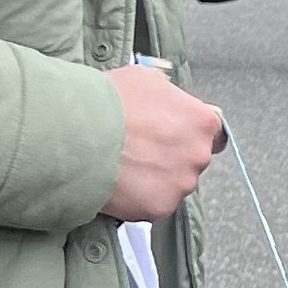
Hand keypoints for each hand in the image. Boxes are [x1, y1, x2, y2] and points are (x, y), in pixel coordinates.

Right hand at [105, 61, 224, 223]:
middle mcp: (199, 155)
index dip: (187, 132)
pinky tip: (119, 183)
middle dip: (170, 156)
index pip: (211, 132)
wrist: (77, 132)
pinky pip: (154, 202)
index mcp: (202, 122)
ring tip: (124, 166)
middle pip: (191, 159)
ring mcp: (181, 183)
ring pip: (173, 183)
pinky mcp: (161, 207)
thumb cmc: (109, 100)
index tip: (170, 134)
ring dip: (156, 178)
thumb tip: (178, 106)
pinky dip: (140, 197)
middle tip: (139, 149)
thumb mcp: (146, 80)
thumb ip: (171, 98)